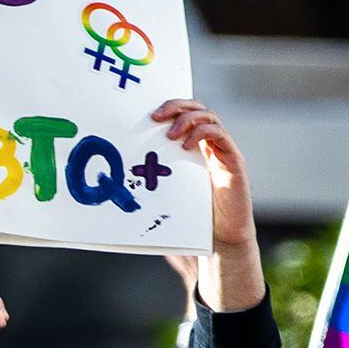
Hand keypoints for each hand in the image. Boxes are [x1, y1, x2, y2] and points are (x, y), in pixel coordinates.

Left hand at [142, 101, 260, 309]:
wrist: (221, 241)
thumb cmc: (194, 219)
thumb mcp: (167, 193)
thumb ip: (152, 182)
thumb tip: (114, 182)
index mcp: (195, 147)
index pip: (184, 113)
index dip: (168, 107)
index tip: (147, 115)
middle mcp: (211, 145)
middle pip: (197, 108)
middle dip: (176, 106)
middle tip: (156, 117)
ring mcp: (224, 151)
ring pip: (210, 117)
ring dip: (188, 120)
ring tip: (170, 134)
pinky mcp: (234, 161)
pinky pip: (221, 136)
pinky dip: (203, 134)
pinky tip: (186, 146)